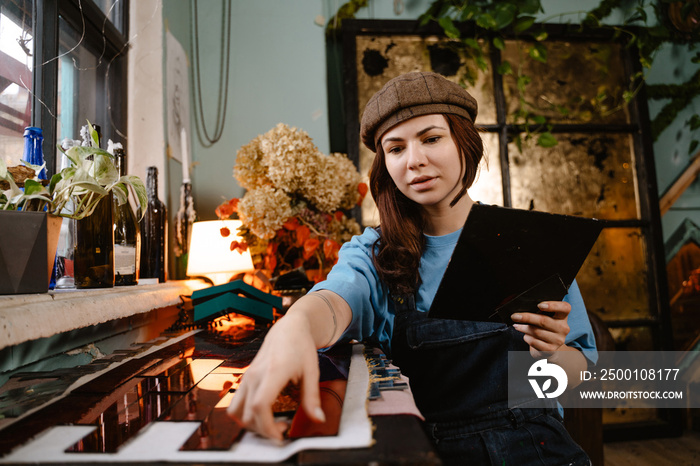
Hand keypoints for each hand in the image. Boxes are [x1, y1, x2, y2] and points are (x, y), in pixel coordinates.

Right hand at [226, 315, 325, 440]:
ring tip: (270, 422)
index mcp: (273, 372)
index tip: (281, 435)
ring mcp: (247, 377)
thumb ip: (312, 397)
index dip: (267, 426)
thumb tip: (319, 419)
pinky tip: (263, 413)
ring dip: (250, 424)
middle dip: (264, 430)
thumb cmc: (301, 346)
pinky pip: (236, 403)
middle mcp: (255, 375)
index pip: (259, 405)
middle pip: (247, 414)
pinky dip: (245, 414)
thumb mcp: (312, 372)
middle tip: (283, 428)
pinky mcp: (245, 379)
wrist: (288, 328)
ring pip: (235, 411)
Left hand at [511, 301, 570, 358]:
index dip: (553, 305)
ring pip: (536, 331)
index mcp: (563, 316)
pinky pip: (534, 342)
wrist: (548, 348)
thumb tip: (522, 311)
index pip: (565, 308)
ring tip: (517, 326)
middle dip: (527, 318)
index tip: (539, 305)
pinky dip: (527, 338)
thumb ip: (539, 312)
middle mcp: (563, 328)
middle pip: (544, 320)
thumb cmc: (543, 328)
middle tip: (515, 316)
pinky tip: (526, 336)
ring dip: (524, 328)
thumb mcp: (544, 317)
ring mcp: (558, 340)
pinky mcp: (551, 350)